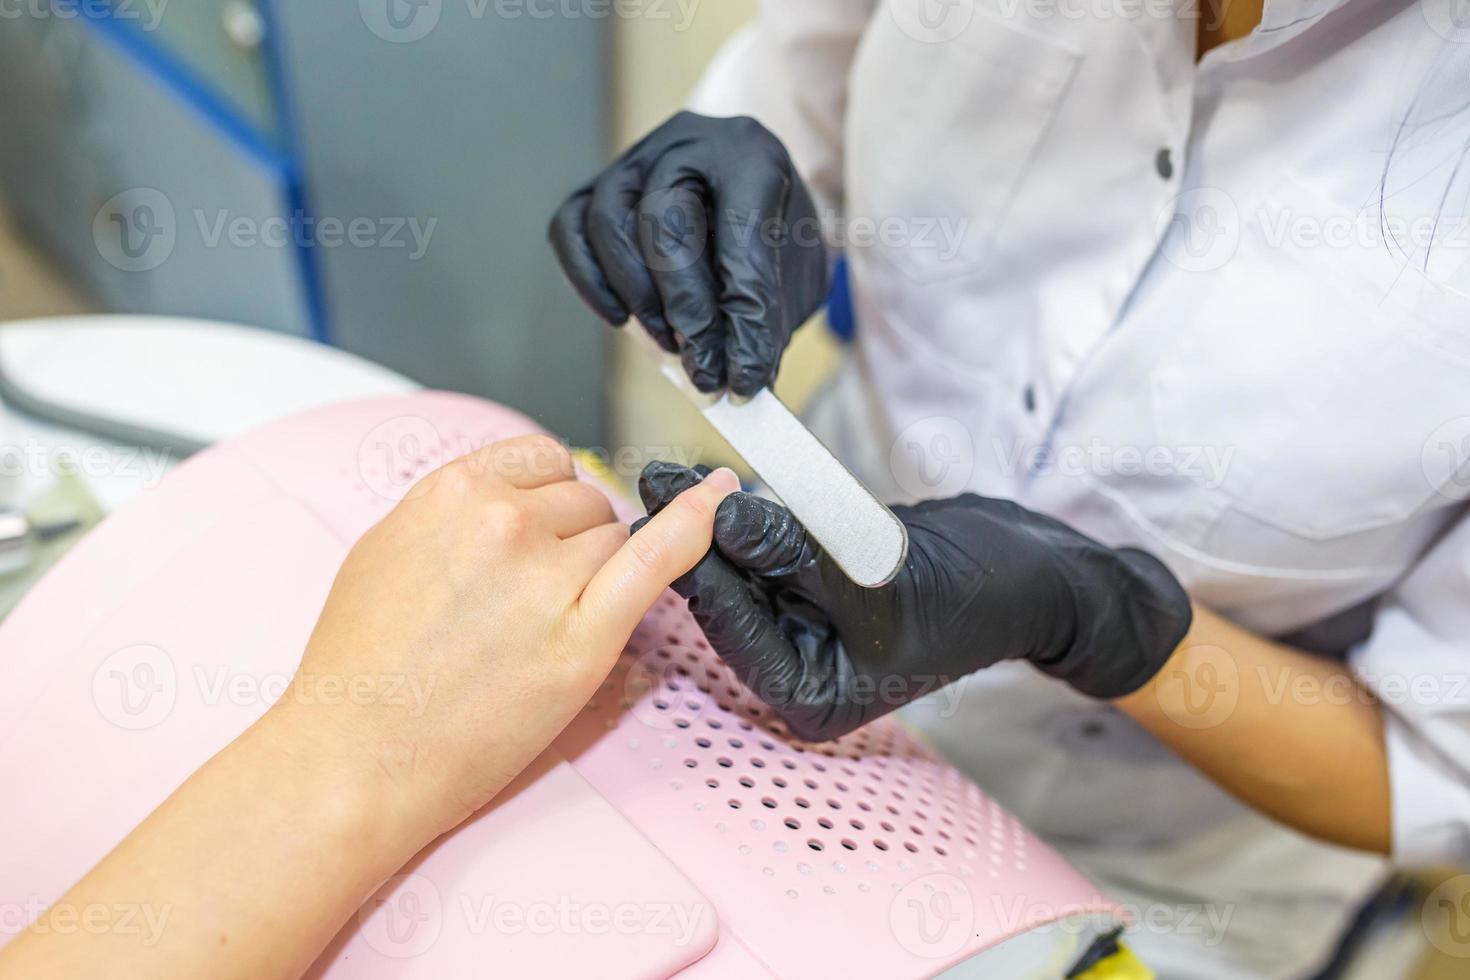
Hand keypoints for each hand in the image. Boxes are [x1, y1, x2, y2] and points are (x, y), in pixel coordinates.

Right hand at [275, 438, 740, 839]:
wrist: (354, 756)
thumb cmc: (360, 668)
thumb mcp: (388, 549)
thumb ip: (455, 510)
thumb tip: (515, 495)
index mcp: (452, 491)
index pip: (543, 461)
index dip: (547, 500)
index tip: (539, 532)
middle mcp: (504, 520)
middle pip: (584, 502)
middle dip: (569, 542)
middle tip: (526, 602)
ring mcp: (548, 577)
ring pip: (615, 538)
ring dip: (597, 574)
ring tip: (536, 630)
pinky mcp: (586, 637)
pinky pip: (656, 559)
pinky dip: (694, 526)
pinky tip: (719, 501)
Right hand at [549, 111, 829, 395]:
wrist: (750, 190)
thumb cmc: (774, 234)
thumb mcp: (796, 271)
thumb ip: (771, 319)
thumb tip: (742, 379)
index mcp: (751, 155)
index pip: (740, 235)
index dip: (744, 316)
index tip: (746, 377)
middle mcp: (686, 145)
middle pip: (663, 220)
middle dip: (686, 308)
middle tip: (705, 368)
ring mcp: (634, 161)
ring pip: (609, 224)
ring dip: (638, 297)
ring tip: (671, 344)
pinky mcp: (595, 187)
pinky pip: (571, 229)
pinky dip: (589, 280)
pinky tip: (622, 319)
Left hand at [639, 462, 1191, 741]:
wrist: (1033, 573)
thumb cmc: (975, 595)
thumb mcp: (880, 578)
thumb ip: (796, 553)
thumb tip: (719, 518)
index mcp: (808, 696)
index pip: (732, 627)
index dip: (695, 564)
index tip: (661, 507)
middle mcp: (798, 669)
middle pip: (727, 598)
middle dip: (695, 540)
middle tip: (657, 478)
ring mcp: (806, 629)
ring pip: (742, 571)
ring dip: (716, 524)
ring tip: (675, 473)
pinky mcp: (816, 588)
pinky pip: (771, 552)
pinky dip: (754, 520)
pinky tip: (722, 485)